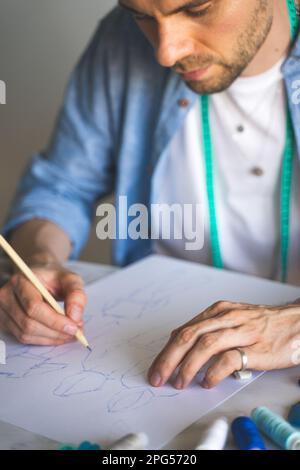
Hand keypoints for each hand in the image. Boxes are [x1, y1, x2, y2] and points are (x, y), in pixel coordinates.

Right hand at [0, 262, 86, 345]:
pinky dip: (44, 340)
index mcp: (20, 281)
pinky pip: (24, 337)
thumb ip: (76, 295)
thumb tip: (75, 318)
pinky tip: (58, 334)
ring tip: (69, 333)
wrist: (40, 278)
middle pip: (29, 323)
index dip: (54, 321)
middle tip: (76, 332)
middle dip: (55, 332)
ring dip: (51, 338)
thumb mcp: (70, 279)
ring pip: (26, 334)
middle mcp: (6, 296)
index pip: (33, 307)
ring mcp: (3, 310)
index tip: (74, 327)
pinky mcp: (5, 322)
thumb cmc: (54, 278)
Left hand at [148, 300, 299, 389]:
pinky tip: (207, 382)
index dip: (166, 351)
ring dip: (188, 366)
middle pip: (189, 336)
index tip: (156, 368)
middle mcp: (225, 318)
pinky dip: (214, 372)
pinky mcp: (255, 347)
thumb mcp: (231, 319)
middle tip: (158, 377)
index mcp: (216, 311)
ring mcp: (240, 331)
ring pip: (205, 345)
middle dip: (169, 359)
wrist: (295, 322)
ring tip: (179, 382)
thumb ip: (208, 331)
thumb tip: (180, 349)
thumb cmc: (261, 323)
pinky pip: (229, 359)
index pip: (183, 330)